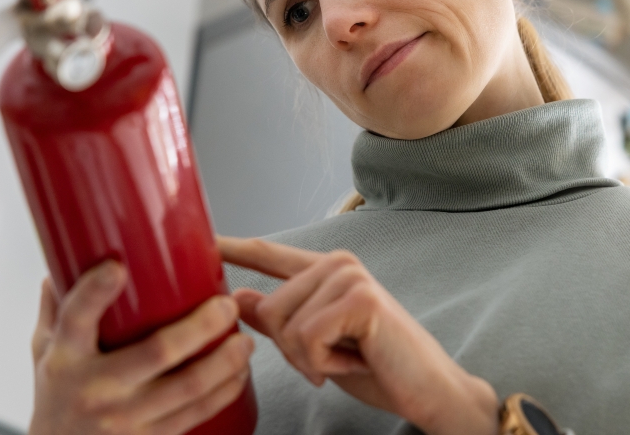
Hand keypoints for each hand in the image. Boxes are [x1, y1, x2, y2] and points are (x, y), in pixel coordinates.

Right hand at [27, 261, 253, 434]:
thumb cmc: (54, 397)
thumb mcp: (43, 350)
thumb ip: (57, 307)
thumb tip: (65, 260)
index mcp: (65, 358)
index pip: (76, 319)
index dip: (95, 293)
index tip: (116, 267)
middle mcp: (94, 389)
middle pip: (155, 352)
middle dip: (200, 326)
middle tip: (226, 306)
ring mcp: (123, 418)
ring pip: (186, 387)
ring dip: (223, 362)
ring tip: (243, 341)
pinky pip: (193, 414)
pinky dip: (222, 393)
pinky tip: (238, 374)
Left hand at [218, 236, 498, 434]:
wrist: (427, 391)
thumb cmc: (376, 368)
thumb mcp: (315, 347)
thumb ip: (279, 321)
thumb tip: (236, 297)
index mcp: (326, 271)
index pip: (269, 255)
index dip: (232, 247)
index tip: (201, 238)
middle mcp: (338, 263)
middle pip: (268, 308)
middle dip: (291, 350)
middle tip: (334, 359)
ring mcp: (350, 276)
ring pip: (284, 325)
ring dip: (310, 359)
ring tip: (349, 358)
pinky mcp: (360, 298)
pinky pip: (306, 338)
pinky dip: (323, 364)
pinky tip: (356, 361)